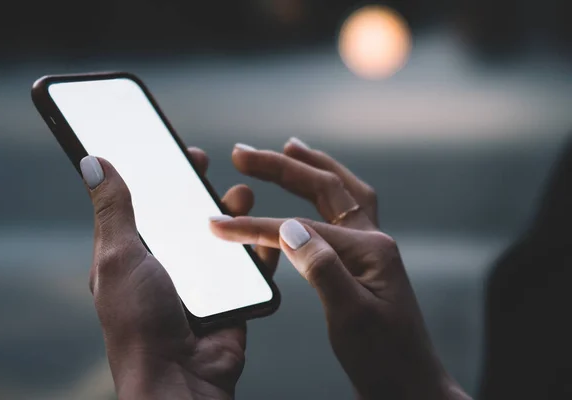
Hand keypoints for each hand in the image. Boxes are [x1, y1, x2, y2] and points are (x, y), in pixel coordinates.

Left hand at [79, 148, 278, 399]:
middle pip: (187, 216)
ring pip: (222, 236)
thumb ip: (114, 210)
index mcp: (135, 254)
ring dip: (233, 211)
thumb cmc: (139, 322)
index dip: (160, 176)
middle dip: (199, 188)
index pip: (146, 205)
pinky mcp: (231, 297)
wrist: (179, 379)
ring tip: (243, 192)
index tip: (176, 152)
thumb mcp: (120, 256)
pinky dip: (260, 246)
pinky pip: (250, 266)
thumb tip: (93, 163)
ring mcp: (202, 282)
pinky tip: (267, 229)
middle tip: (207, 165)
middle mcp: (168, 265)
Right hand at [210, 139, 470, 399]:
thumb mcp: (351, 317)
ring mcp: (372, 251)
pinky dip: (325, 195)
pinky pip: (344, 215)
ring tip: (288, 150)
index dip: (255, 225)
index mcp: (370, 250)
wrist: (411, 389)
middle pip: (325, 188)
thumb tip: (289, 226)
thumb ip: (321, 267)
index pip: (300, 227)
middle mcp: (373, 241)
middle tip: (244, 153)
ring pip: (341, 194)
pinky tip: (313, 197)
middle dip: (282, 166)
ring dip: (312, 168)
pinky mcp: (365, 265)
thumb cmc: (385, 361)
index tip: (217, 224)